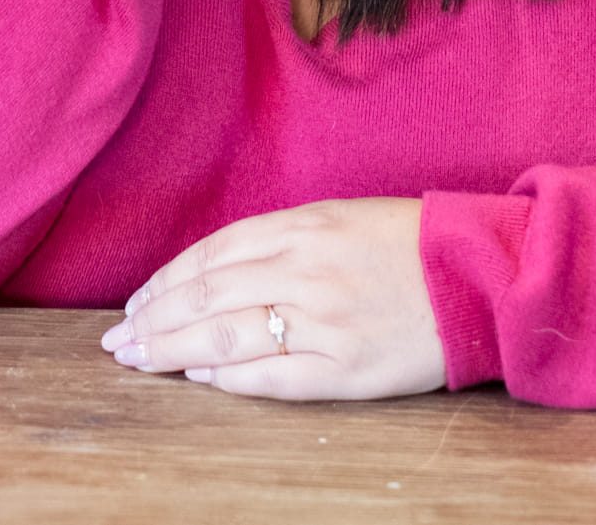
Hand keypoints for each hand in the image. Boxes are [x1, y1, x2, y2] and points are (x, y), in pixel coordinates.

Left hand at [98, 197, 446, 400]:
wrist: (478, 274)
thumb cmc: (407, 243)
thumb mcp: (339, 218)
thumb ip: (282, 238)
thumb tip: (218, 269)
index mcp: (302, 227)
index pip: (213, 254)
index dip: (168, 280)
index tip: (138, 303)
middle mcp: (305, 270)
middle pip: (208, 295)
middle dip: (155, 319)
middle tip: (118, 342)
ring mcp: (324, 321)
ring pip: (228, 334)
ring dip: (175, 348)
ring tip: (140, 360)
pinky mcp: (347, 369)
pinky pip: (273, 377)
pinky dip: (229, 377)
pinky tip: (199, 375)